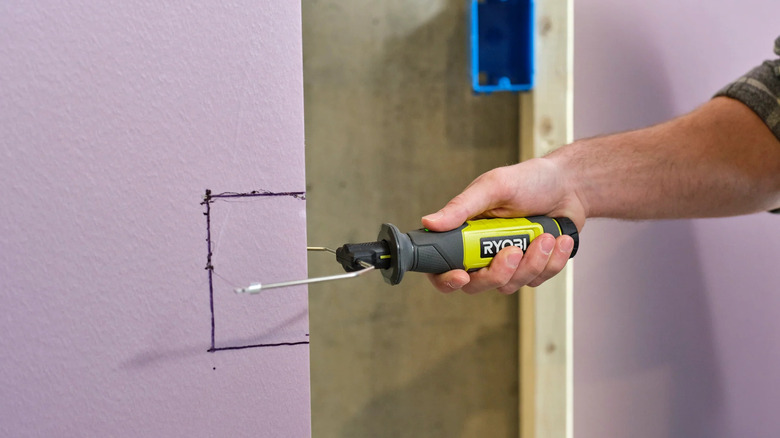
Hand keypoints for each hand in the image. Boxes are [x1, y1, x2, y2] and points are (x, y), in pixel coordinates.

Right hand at [422, 157, 585, 293]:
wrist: (569, 186)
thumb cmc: (529, 180)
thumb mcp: (493, 187)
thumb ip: (461, 207)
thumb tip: (429, 222)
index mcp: (465, 233)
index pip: (442, 268)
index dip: (447, 279)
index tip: (462, 275)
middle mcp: (483, 252)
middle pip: (477, 285)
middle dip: (499, 272)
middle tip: (514, 250)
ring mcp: (508, 263)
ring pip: (510, 284)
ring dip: (532, 262)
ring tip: (545, 236)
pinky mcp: (532, 269)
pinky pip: (537, 280)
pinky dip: (551, 261)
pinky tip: (557, 240)